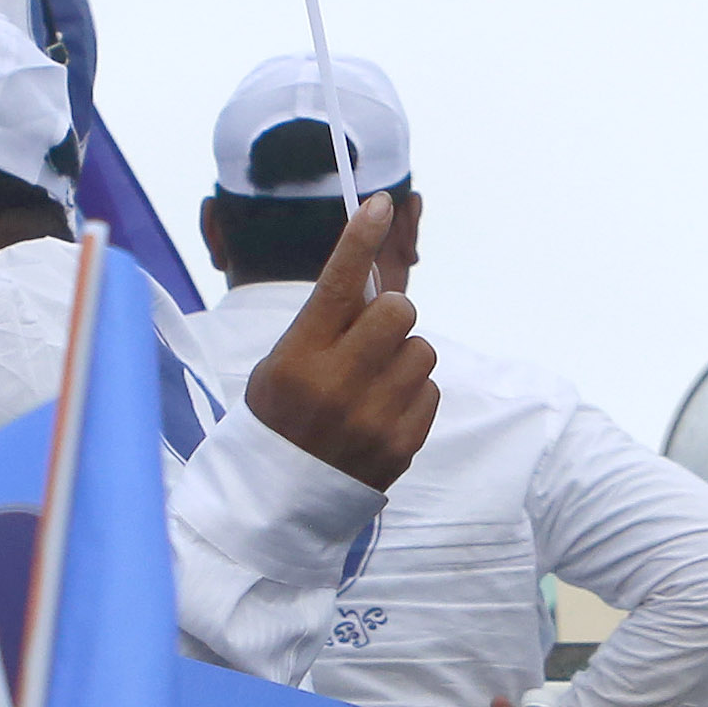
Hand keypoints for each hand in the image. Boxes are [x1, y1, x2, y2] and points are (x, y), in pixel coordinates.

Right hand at [244, 198, 437, 487]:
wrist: (277, 503)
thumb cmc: (279, 420)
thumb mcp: (280, 367)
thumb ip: (324, 327)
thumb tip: (374, 284)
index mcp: (296, 358)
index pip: (337, 284)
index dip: (360, 238)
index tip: (380, 203)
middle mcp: (335, 385)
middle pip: (399, 311)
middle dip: (390, 316)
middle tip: (371, 336)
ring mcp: (371, 418)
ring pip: (422, 350)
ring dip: (403, 358)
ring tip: (373, 384)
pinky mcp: (400, 445)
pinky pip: (430, 391)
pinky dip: (412, 395)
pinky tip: (382, 413)